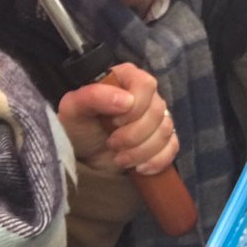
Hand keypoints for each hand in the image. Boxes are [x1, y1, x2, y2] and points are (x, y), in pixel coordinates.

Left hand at [57, 62, 178, 176]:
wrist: (86, 157)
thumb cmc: (79, 128)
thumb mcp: (74, 109)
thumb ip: (92, 96)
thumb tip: (126, 100)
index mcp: (126, 78)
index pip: (145, 85)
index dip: (134, 107)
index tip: (113, 122)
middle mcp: (147, 94)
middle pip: (157, 112)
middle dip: (134, 135)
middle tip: (112, 144)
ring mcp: (158, 117)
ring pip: (165, 131)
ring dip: (141, 151)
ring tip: (120, 159)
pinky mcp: (164, 139)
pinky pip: (173, 147)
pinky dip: (156, 161)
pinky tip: (139, 168)